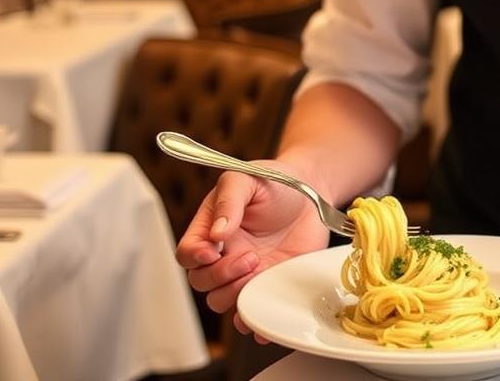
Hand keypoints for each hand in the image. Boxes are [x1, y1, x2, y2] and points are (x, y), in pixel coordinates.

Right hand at [175, 160, 328, 340]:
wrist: (311, 190)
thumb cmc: (274, 182)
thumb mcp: (246, 179)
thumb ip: (229, 200)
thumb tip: (218, 232)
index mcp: (210, 229)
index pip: (187, 253)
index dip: (194, 257)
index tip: (213, 251)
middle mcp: (224, 254)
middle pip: (201, 282)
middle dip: (221, 275)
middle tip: (250, 257)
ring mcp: (246, 272)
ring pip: (222, 300)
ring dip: (236, 294)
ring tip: (260, 269)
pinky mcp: (269, 283)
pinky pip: (253, 311)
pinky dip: (254, 320)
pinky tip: (263, 314)